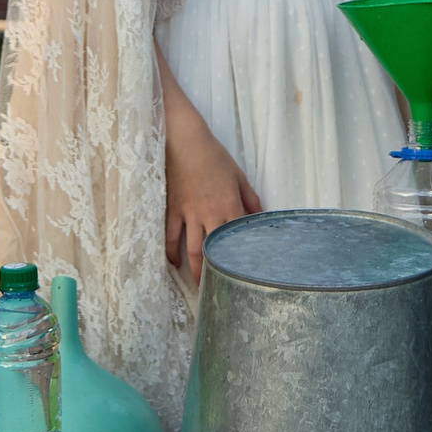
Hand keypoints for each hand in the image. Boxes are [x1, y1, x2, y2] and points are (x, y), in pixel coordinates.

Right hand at [164, 119, 260, 286]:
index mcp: (229, 207)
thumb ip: (250, 199)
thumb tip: (261, 217)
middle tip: (220, 289)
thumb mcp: (239, 176)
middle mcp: (210, 215)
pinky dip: (171, 250)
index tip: (247, 273)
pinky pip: (170, 235)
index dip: (243, 257)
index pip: (239, 238)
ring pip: (193, 248)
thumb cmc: (214, 156)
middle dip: (217, 272)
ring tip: (199, 286)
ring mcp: (189, 214)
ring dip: (195, 269)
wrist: (185, 142)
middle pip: (214, 251)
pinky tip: (174, 263)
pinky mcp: (173, 209)